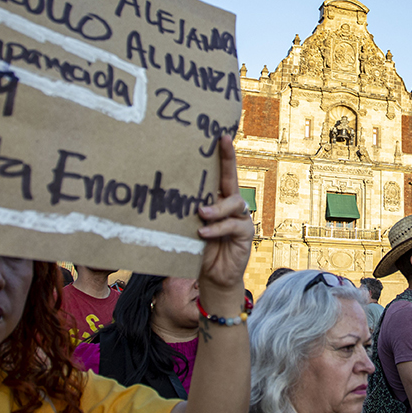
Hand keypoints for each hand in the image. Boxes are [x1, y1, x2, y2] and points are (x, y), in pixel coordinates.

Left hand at [195, 135, 253, 305]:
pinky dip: (217, 228)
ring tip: (201, 214)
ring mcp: (241, 218)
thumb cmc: (199, 249)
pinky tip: (203, 233)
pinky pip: (233, 225)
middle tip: (223, 142)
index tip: (220, 135)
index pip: (221, 174)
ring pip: (233, 202)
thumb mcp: (190, 228)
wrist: (212, 277)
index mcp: (218, 200)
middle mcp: (232, 205)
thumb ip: (188, 212)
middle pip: (232, 178)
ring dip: (217, 207)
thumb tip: (166, 194)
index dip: (223, 154)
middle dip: (228, 159)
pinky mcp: (245, 233)